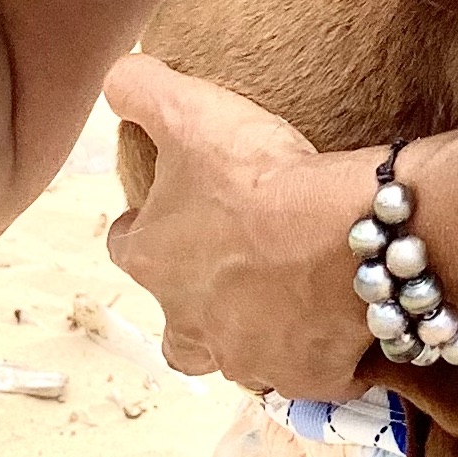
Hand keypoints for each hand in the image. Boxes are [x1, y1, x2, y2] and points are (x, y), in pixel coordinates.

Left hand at [101, 59, 374, 402]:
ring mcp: (248, 358)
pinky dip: (319, 352)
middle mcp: (190, 324)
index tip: (171, 206)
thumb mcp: (190, 110)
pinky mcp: (306, 376)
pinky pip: (309, 371)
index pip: (127, 246)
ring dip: (254, 332)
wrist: (341, 238)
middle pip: (176, 328)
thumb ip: (139, 88)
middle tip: (234, 267)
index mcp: (154, 262)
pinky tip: (341, 322)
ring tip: (289, 298)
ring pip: (239, 356)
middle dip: (195, 305)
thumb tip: (115, 80)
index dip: (145, 224)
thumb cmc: (256, 179)